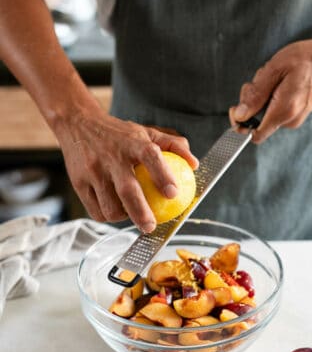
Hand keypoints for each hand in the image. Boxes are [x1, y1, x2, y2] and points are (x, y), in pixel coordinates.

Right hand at [56, 109, 198, 231]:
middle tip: (151, 227)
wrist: (77, 124)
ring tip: (134, 217)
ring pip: (109, 206)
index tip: (173, 194)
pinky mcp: (78, 183)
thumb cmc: (119, 133)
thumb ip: (173, 145)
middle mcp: (111, 156)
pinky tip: (117, 213)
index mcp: (132, 142)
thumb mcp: (145, 132)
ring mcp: (92, 171)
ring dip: (124, 217)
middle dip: (141, 213)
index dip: (163, 175)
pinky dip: (108, 217)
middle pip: (127, 190)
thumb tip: (194, 165)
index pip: (150, 157)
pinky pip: (95, 210)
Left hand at [229, 24, 311, 142]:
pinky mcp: (297, 112)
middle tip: (258, 80)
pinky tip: (280, 81)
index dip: (240, 125)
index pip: (254, 135)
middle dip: (250, 101)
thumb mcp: (275, 68)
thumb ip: (256, 94)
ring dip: (261, 96)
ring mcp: (295, 117)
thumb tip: (240, 115)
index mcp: (284, 110)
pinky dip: (271, 96)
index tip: (236, 108)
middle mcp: (290, 119)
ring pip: (265, 113)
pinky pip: (274, 109)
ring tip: (274, 76)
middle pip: (256, 121)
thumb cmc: (308, 58)